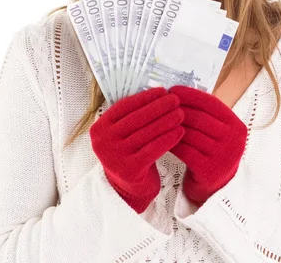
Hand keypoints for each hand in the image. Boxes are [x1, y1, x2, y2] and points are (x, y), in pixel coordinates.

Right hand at [90, 87, 184, 212]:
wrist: (127, 190)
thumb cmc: (129, 153)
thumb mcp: (123, 133)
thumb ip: (133, 115)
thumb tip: (158, 92)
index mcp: (99, 128)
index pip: (125, 107)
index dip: (145, 97)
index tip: (163, 90)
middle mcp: (103, 141)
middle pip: (136, 118)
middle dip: (159, 107)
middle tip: (175, 99)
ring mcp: (114, 156)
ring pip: (146, 133)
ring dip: (167, 121)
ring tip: (181, 113)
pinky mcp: (129, 169)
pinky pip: (153, 149)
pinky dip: (168, 138)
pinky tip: (180, 131)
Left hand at [168, 85, 246, 205]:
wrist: (217, 189)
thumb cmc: (213, 152)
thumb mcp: (218, 132)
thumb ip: (207, 114)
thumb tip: (179, 91)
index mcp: (237, 126)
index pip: (211, 103)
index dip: (190, 94)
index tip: (173, 89)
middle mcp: (234, 141)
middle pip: (199, 118)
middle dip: (177, 109)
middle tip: (160, 104)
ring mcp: (222, 157)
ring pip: (190, 134)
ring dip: (170, 125)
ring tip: (157, 118)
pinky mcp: (208, 171)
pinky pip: (184, 150)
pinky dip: (170, 142)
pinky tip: (159, 137)